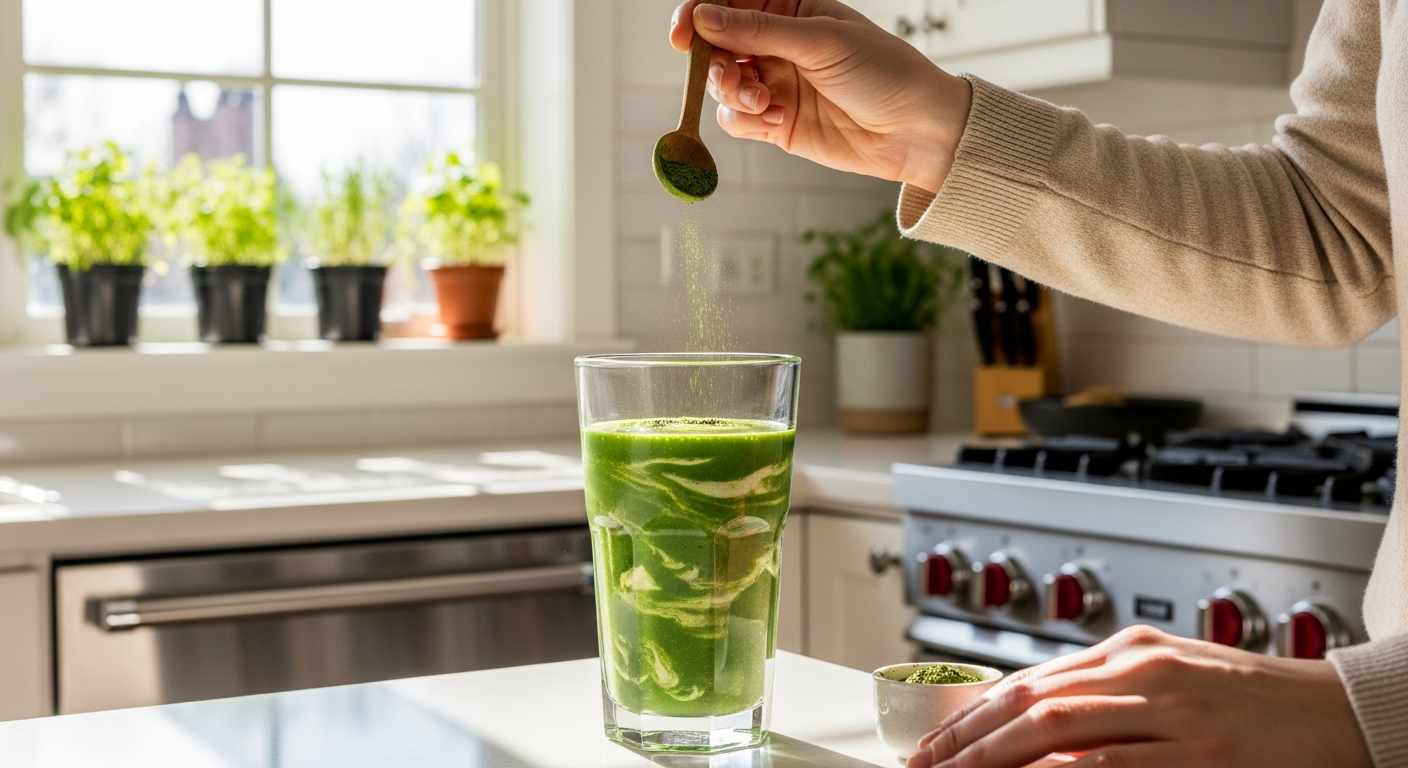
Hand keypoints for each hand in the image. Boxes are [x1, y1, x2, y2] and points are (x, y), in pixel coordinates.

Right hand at [669, 0, 971, 192]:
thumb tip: (703, 17)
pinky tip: (775, 118)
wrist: (914, 130)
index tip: (684, 33)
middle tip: (730, 76)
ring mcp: (773, 82)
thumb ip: (760, 30)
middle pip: (714, 45)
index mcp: (788, 8)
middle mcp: (775, 43)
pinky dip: (745, 120)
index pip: (726, 2)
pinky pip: (735, 120)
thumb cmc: (883, 72)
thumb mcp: (822, 41)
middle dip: (712, 61)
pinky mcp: (775, 122)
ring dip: (731, 93)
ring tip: (763, 101)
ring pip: (721, 84)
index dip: (698, 14)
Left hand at [909, 626, 1371, 767]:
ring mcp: (1172, 711)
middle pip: (1031, 700)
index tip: (936, 740)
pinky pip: (1118, 762)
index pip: (1030, 678)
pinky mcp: (1202, 753)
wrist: (1337, 711)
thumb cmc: (1254, 698)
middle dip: (969, 736)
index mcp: (1130, 650)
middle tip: (927, 764)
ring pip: (1060, 727)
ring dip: (996, 756)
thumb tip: (1037, 710)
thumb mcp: (1170, 675)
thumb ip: (1106, 689)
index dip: (973, 711)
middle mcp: (1142, 671)